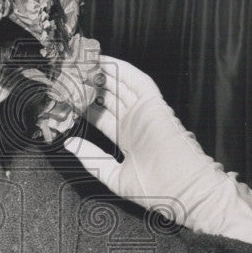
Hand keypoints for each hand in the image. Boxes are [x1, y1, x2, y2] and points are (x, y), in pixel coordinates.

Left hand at [63, 57, 251, 252]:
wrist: (185, 192)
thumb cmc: (157, 190)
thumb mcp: (114, 176)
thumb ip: (92, 159)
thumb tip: (69, 144)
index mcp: (126, 138)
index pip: (101, 116)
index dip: (84, 105)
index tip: (66, 97)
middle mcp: (134, 122)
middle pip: (109, 97)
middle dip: (90, 85)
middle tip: (70, 73)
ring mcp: (144, 113)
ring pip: (121, 86)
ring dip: (103, 73)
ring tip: (82, 62)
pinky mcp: (154, 106)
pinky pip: (139, 82)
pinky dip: (123, 70)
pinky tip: (105, 61)